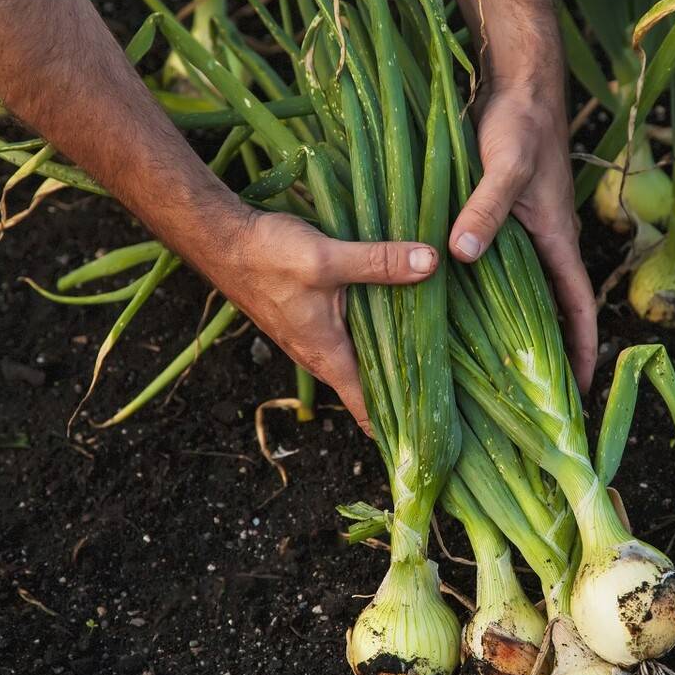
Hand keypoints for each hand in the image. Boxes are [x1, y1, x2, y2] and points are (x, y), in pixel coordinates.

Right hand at [210, 207, 437, 434]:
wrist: (221, 240)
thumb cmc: (266, 256)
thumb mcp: (327, 257)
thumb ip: (379, 262)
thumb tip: (430, 262)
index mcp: (326, 355)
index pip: (366, 409)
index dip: (398, 425)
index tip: (432, 433)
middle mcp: (320, 355)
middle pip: (370, 387)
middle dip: (406, 391)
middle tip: (453, 392)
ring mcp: (314, 337)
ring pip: (362, 358)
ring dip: (392, 359)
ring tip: (439, 355)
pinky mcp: (312, 318)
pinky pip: (352, 336)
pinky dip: (377, 334)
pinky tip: (402, 314)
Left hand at [448, 84, 597, 391]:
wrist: (518, 82)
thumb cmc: (521, 123)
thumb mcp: (504, 167)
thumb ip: (485, 208)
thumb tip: (462, 254)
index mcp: (559, 241)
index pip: (580, 310)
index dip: (582, 353)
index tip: (577, 396)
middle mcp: (547, 245)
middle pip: (555, 313)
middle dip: (548, 356)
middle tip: (529, 403)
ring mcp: (525, 234)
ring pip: (526, 294)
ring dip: (518, 330)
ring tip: (493, 373)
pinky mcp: (501, 220)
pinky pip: (500, 271)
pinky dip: (489, 296)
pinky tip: (460, 314)